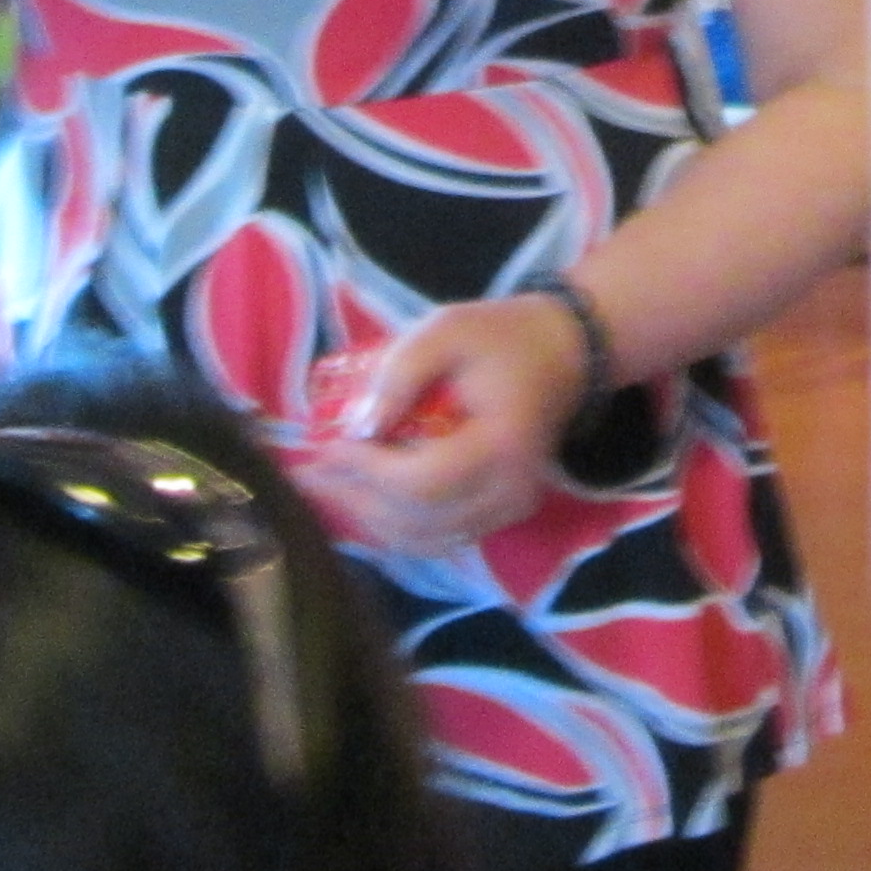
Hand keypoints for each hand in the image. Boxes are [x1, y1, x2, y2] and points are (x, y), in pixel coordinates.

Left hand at [307, 295, 599, 555]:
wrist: (563, 353)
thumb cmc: (501, 336)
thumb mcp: (447, 330)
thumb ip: (400, 373)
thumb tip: (357, 427)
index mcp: (502, 446)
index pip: (422, 482)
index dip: (367, 471)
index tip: (325, 445)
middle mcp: (509, 492)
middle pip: (417, 521)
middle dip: (355, 499)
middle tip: (307, 473)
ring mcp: (507, 511)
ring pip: (424, 540)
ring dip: (368, 520)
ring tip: (325, 488)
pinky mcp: (498, 515)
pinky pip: (437, 538)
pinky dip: (393, 526)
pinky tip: (360, 501)